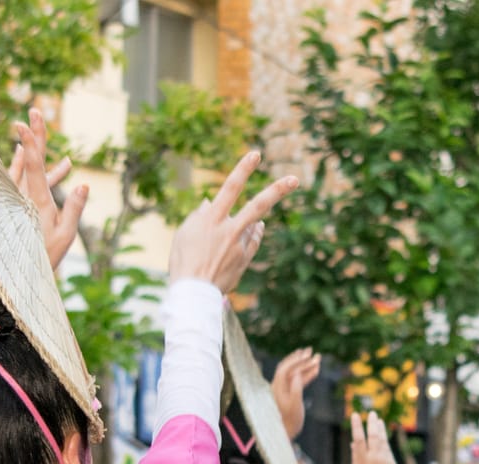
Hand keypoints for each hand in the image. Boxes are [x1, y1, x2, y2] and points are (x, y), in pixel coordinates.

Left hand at [10, 108, 88, 273]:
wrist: (19, 272)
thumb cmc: (44, 256)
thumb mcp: (65, 236)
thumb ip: (74, 208)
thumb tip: (84, 184)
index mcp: (36, 200)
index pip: (33, 165)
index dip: (30, 142)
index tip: (24, 123)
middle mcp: (24, 195)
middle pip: (29, 159)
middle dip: (33, 134)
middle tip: (33, 111)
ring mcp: (19, 199)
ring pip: (25, 168)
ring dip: (32, 149)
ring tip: (33, 130)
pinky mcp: (18, 205)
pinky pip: (23, 180)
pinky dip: (30, 167)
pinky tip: (38, 159)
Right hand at [167, 151, 297, 292]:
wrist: (193, 294)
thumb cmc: (183, 261)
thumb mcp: (184, 233)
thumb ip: (198, 216)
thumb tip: (209, 203)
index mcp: (211, 219)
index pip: (231, 187)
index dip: (244, 169)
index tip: (256, 154)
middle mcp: (229, 230)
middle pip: (258, 205)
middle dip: (278, 190)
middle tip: (295, 179)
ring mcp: (240, 246)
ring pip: (255, 223)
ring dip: (255, 218)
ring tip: (243, 226)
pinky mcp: (245, 260)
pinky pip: (253, 241)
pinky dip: (254, 232)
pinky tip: (255, 228)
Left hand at [271, 348, 320, 437]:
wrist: (286, 433)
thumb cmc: (290, 421)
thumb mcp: (295, 405)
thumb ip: (296, 389)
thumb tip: (298, 374)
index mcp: (277, 387)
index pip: (285, 369)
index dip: (296, 360)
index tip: (307, 355)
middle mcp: (279, 386)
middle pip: (290, 368)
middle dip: (301, 359)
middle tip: (311, 351)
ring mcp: (284, 389)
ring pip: (295, 374)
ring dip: (306, 366)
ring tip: (317, 359)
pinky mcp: (290, 394)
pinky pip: (298, 381)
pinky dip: (307, 375)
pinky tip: (316, 371)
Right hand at [350, 411, 399, 463]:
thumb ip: (356, 457)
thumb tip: (354, 443)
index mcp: (361, 460)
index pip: (358, 438)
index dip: (356, 425)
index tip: (355, 415)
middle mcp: (373, 458)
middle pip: (373, 436)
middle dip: (372, 423)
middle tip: (372, 413)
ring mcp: (384, 460)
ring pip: (383, 440)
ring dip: (381, 429)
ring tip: (379, 420)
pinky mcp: (392, 463)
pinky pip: (387, 449)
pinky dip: (385, 441)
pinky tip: (383, 435)